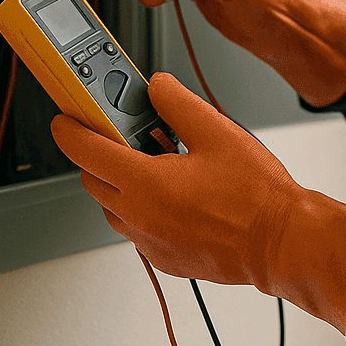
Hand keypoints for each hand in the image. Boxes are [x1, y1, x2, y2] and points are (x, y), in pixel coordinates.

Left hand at [51, 73, 345, 331]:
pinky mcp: (164, 259)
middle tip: (128, 134)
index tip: (65, 119)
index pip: (86, 151)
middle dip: (101, 154)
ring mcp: (149, 242)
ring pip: (114, 208)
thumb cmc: (255, 195)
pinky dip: (143, 209)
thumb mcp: (216, 130)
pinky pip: (137, 229)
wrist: (281, 241)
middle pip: (93, 180)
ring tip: (160, 165)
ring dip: (122, 184)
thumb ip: (177, 103)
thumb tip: (156, 86)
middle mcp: (139, 217)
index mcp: (145, 183)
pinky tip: (177, 195)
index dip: (70, 130)